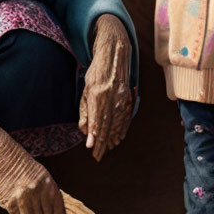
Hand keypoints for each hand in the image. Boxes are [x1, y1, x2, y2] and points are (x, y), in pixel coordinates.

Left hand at [78, 14, 132, 160]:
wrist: (114, 57)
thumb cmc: (96, 74)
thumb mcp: (85, 92)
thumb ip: (85, 112)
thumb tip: (86, 132)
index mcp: (97, 96)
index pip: (96, 123)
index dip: (94, 138)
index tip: (91, 150)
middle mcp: (111, 99)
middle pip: (106, 127)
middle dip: (101, 143)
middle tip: (97, 156)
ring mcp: (121, 100)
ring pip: (116, 125)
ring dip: (110, 139)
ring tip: (105, 150)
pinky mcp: (128, 99)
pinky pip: (125, 119)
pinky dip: (121, 130)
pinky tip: (117, 138)